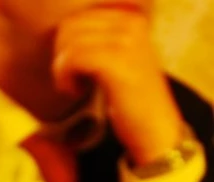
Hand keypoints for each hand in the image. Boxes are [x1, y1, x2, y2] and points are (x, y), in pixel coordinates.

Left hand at [52, 2, 183, 164]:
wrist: (155, 130)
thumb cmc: (132, 100)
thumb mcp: (119, 59)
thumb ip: (98, 40)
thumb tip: (63, 34)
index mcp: (130, 16)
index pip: (77, 17)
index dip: (65, 46)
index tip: (75, 70)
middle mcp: (131, 21)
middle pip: (70, 27)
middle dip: (61, 56)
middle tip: (71, 81)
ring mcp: (126, 40)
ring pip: (69, 42)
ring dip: (62, 69)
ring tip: (74, 88)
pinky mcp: (117, 61)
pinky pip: (73, 58)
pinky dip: (65, 77)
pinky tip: (75, 92)